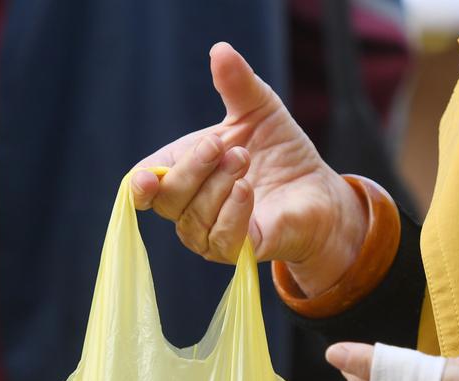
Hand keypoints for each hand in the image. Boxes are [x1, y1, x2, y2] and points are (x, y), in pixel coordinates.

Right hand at [130, 42, 367, 294]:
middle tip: (224, 145)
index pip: (144, 186)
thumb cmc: (279, 152)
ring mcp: (208, 235)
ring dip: (218, 185)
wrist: (318, 189)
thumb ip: (236, 84)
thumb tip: (220, 50)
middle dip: (193, 169)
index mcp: (181, 175)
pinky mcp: (237, 252)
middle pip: (168, 198)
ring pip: (194, 218)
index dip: (140, 185)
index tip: (149, 177)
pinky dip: (231, 212)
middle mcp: (188, 210)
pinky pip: (221, 239)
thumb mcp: (258, 110)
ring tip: (246, 158)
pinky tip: (246, 190)